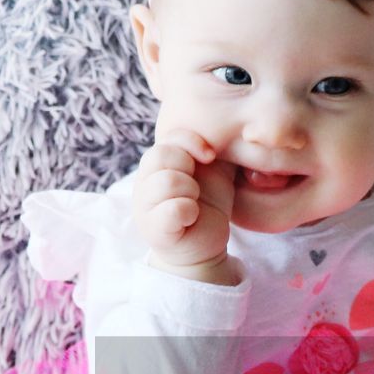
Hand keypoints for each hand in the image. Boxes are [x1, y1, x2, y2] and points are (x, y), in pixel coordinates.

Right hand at [132, 127, 236, 271]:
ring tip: (194, 204)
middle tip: (196, 189)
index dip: (193, 142)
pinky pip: (172, 209)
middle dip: (189, 169)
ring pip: (168, 181)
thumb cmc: (206, 206)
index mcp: (156, 164)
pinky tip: (191, 218)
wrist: (204, 246)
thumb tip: (229, 126)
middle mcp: (143, 182)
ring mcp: (144, 207)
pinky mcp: (154, 230)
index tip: (209, 157)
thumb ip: (211, 147)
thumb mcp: (211, 171)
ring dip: (191, 192)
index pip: (168, 136)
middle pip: (163, 155)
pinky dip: (188, 212)